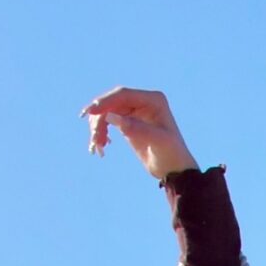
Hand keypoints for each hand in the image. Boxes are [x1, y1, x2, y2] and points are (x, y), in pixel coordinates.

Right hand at [80, 85, 197, 180]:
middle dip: (99, 118)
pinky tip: (101, 146)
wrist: (175, 170)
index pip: (123, 95)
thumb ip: (135, 128)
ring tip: (97, 146)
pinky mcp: (127, 123)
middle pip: (112, 103)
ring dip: (98, 127)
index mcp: (153, 100)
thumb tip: (110, 117)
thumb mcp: (157, 141)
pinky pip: (107, 122)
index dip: (105, 102)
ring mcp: (134, 111)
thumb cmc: (172, 155)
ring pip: (107, 112)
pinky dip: (101, 132)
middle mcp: (142, 102)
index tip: (90, 113)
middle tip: (93, 137)